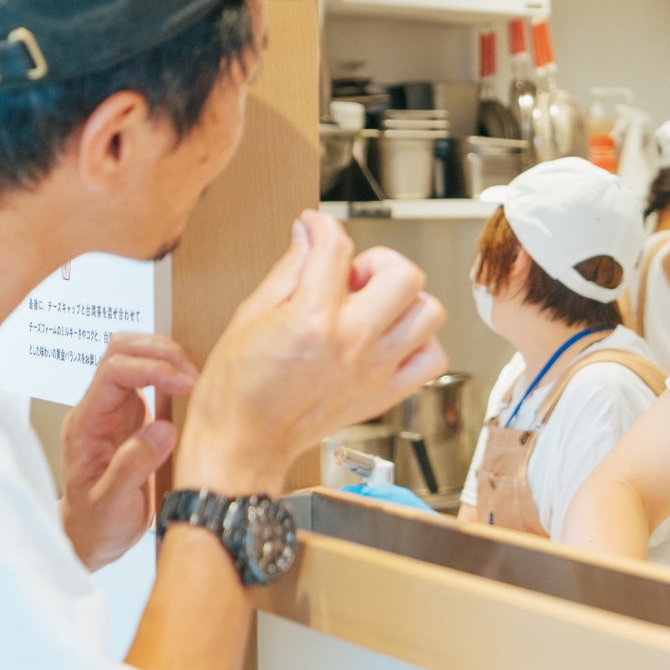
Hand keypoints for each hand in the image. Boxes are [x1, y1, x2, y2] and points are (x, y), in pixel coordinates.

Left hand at [60, 334, 194, 569]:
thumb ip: (132, 467)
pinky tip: (191, 389)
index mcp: (85, 424)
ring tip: (195, 379)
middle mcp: (98, 409)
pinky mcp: (134, 416)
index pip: (114, 371)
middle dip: (161, 353)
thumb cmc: (96, 525)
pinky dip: (172, 372)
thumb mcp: (111, 505)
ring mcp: (115, 410)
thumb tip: (162, 430)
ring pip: (134, 356)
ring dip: (167, 357)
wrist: (92, 538)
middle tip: (194, 377)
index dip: (153, 369)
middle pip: (121, 350)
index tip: (187, 385)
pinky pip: (150, 376)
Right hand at [175, 211, 447, 495]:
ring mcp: (375, 370)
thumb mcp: (250, 314)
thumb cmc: (237, 388)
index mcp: (314, 318)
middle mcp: (353, 343)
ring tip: (373, 309)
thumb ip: (288, 269)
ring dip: (404, 302)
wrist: (243, 443)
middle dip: (378, 263)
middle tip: (352, 278)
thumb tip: (308, 235)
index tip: (316, 228)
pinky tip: (388, 341)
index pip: (337, 248)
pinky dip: (419, 344)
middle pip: (405, 275)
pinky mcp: (385, 395)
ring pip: (429, 314)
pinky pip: (432, 359)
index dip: (323, 227)